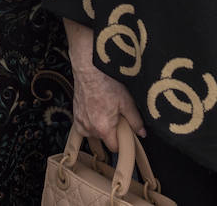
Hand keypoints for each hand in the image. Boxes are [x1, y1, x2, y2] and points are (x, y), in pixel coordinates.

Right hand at [64, 19, 144, 150]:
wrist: (89, 68)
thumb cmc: (107, 83)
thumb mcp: (127, 102)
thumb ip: (135, 121)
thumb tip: (142, 133)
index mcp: (104, 129)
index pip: (114, 147)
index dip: (122, 142)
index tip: (126, 134)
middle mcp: (89, 129)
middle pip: (103, 139)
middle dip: (111, 132)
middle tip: (116, 117)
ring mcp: (80, 122)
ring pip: (92, 133)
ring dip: (99, 127)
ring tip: (105, 111)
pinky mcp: (75, 115)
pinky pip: (83, 126)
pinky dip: (89, 122)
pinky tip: (95, 111)